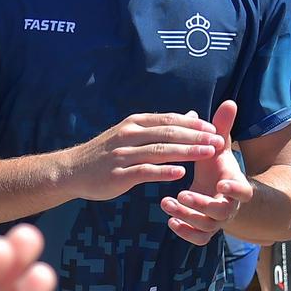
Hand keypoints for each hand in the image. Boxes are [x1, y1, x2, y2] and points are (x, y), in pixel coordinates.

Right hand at [64, 109, 223, 202]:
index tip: (214, 129)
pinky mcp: (118, 175)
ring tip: (208, 154)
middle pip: (168, 133)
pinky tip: (181, 173)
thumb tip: (191, 115)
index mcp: (134, 124)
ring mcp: (123, 155)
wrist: (72, 170)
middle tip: (218, 141)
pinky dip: (164, 171)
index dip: (193, 124)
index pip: (169, 120)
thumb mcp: (131, 133)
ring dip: (187, 152)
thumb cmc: (106, 153)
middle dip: (196, 137)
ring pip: (160, 151)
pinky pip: (145, 172)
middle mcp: (129, 136)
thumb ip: (161, 126)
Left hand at [161, 100, 251, 246]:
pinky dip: (186, 232)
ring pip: (206, 227)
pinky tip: (171, 221)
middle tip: (181, 195)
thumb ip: (222, 128)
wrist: (220, 193)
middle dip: (201, 205)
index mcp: (235, 186)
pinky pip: (199, 239)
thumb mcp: (219, 148)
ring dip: (187, 216)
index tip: (220, 185)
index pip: (242, 192)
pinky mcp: (204, 229)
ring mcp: (217, 220)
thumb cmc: (218, 167)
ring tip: (166, 203)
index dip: (235, 191)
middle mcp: (229, 206)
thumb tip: (229, 102)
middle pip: (221, 213)